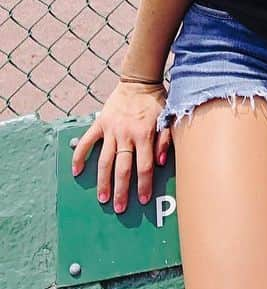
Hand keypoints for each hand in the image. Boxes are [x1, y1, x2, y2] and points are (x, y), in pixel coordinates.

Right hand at [71, 81, 170, 213]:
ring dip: (103, 181)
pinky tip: (77, 171)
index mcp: (145, 134)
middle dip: (121, 190)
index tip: (142, 200)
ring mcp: (111, 130)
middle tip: (119, 208)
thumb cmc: (156, 101)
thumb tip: (160, 162)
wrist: (139, 80)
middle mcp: (126, 134)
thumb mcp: (167, 117)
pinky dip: (80, 156)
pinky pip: (87, 142)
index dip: (144, 184)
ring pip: (105, 160)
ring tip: (102, 199)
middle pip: (123, 168)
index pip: (145, 166)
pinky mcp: (99, 123)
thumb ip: (165, 139)